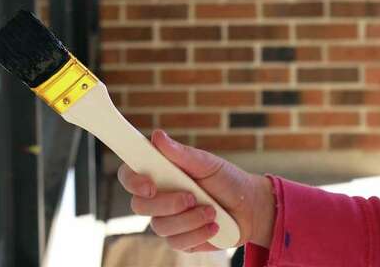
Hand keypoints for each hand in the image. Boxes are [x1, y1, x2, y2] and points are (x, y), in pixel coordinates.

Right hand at [116, 129, 276, 252]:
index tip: (149, 185)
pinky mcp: (180, 240)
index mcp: (160, 173)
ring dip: (189, 219)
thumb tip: (157, 136)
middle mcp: (158, 197)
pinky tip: (214, 225)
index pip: (129, 175)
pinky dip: (198, 233)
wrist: (250, 207)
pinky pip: (177, 242)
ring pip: (160, 226)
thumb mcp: (207, 163)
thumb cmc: (227, 179)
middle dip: (167, 203)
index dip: (132, 181)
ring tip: (211, 210)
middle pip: (139, 206)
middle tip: (191, 197)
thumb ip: (181, 154)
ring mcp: (168, 220)